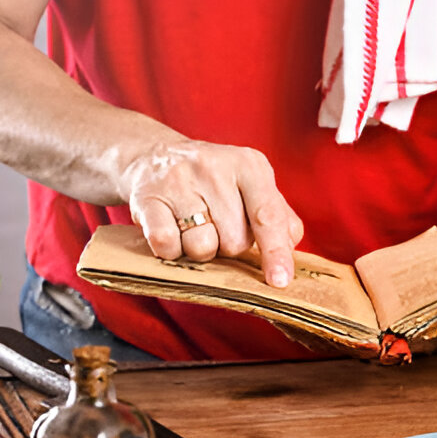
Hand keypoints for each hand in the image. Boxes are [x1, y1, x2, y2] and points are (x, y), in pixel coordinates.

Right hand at [120, 139, 303, 287]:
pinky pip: (167, 246)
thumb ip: (277, 215)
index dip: (275, 252)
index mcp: (249, 165)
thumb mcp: (251, 185)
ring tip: (193, 226)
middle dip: (228, 246)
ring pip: (202, 248)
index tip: (280, 280)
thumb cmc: (214, 181)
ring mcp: (178, 180)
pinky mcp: (147, 197)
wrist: (154, 157)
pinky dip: (171, 250)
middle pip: (234, 242)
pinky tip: (172, 230)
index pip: (267, 216)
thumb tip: (289, 245)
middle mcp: (214, 167)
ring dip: (199, 250)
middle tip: (216, 224)